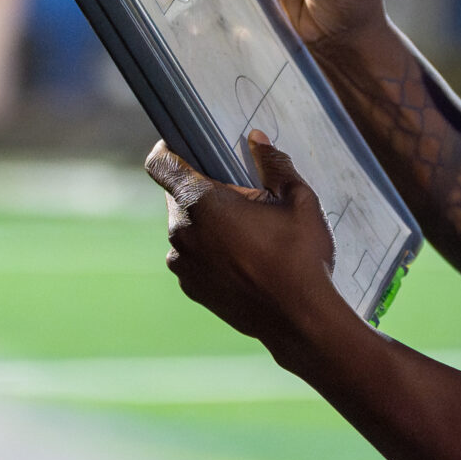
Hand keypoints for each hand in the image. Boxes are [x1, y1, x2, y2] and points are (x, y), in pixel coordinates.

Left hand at [145, 131, 350, 359]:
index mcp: (201, 202)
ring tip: (247, 233)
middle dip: (202, 190)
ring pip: (186, 228)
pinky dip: (209, 252)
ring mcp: (183, 263)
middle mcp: (182, 231)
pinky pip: (192, 257)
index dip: (168, 149)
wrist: (299, 319)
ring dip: (206, 223)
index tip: (187, 147)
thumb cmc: (300, 256)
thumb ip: (275, 164)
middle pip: (177, 195)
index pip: (160, 163)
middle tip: (241, 197)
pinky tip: (244, 260)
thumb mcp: (298, 200)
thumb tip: (257, 139)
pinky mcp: (190, 287)